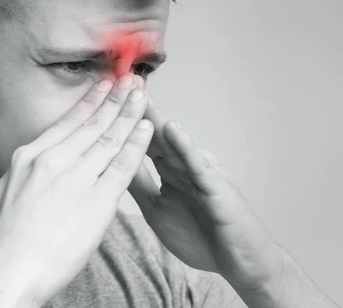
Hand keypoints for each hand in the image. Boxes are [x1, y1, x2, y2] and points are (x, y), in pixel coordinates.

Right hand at [0, 74, 152, 306]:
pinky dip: (137, 146)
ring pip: (110, 140)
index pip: (68, 121)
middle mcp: (54, 161)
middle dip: (116, 99)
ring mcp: (77, 180)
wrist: (10, 274)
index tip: (105, 85)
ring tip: (144, 95)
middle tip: (133, 80)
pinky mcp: (98, 202)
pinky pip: (123, 167)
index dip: (91, 101)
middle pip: (93, 124)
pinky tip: (147, 129)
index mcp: (29, 156)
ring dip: (130, 115)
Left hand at [128, 94, 284, 290]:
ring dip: (157, 118)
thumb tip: (112, 163)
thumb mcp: (156, 208)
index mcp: (168, 171)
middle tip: (119, 82)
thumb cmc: (200, 236)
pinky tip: (172, 130)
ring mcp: (200, 172)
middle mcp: (183, 165)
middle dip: (137, 109)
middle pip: (155, 133)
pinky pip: (198, 164)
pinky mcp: (216, 185)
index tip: (103, 101)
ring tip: (139, 94)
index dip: (124, 122)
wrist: (239, 261)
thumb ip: (139, 184)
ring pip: (175, 142)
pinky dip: (185, 146)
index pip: (142, 141)